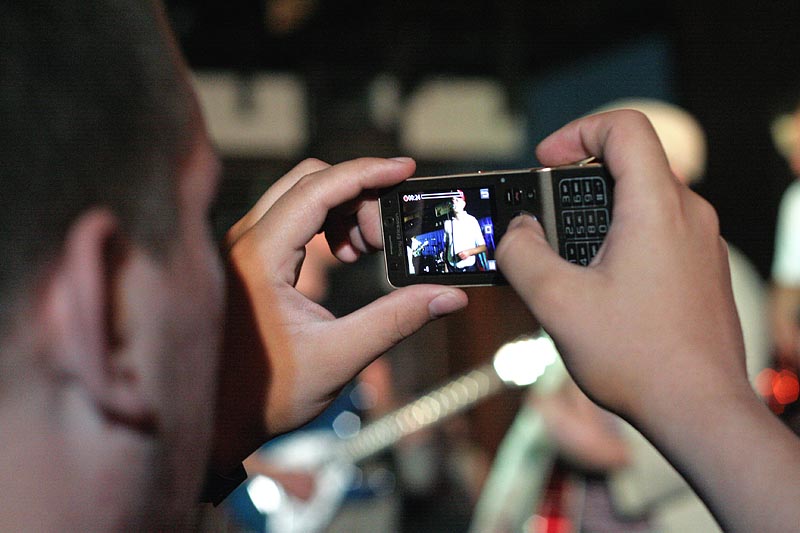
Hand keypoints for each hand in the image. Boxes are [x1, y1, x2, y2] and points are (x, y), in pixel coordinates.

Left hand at [212, 157, 467, 468]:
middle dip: (358, 192)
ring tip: (369, 249)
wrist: (216, 419)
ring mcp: (243, 247)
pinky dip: (326, 222)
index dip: (366, 173)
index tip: (405, 169)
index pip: (317, 188)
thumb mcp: (340, 357)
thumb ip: (396, 320)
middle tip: (387, 233)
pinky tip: (345, 255)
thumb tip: (448, 296)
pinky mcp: (248, 257)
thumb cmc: (265, 393)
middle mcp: (245, 241)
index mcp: (260, 257)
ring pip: (299, 195)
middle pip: (308, 180)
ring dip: (343, 208)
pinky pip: (291, 217)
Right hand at [497, 110, 799, 531]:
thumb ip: (522, 253)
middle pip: (631, 162)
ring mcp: (700, 243)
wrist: (700, 409)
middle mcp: (688, 215)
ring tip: (566, 256)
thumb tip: (516, 232)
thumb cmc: (638, 357)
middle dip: (578, 180)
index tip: (546, 161)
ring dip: (598, 213)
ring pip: (643, 199)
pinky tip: (597, 283)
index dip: (577, 132)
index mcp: (656, 207)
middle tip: (545, 216)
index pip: (624, 128)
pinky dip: (621, 237)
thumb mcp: (557, 302)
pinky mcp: (700, 269)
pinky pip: (657, 231)